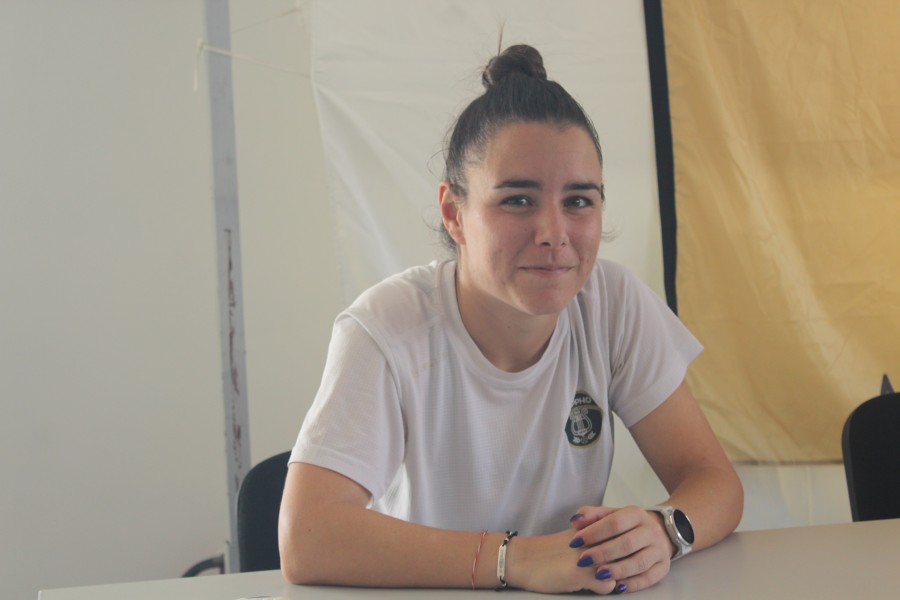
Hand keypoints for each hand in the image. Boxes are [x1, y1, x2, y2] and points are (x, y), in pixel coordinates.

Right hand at [504, 528, 622, 594]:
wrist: (522, 559)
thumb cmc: (549, 550)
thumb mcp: (575, 535)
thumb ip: (597, 535)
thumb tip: (620, 549)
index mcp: (591, 524)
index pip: (624, 532)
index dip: (627, 547)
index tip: (624, 554)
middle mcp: (592, 537)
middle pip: (626, 550)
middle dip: (627, 562)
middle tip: (617, 570)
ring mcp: (588, 555)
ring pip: (621, 569)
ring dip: (617, 576)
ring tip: (606, 579)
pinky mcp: (580, 574)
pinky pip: (608, 585)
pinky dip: (604, 589)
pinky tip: (593, 586)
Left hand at [567, 505, 673, 593]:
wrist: (659, 531)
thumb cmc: (626, 525)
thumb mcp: (611, 514)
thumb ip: (592, 515)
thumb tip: (575, 520)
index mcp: (636, 514)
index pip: (614, 522)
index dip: (593, 533)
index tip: (575, 542)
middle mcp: (651, 531)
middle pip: (627, 543)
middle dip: (603, 553)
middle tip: (583, 561)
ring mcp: (659, 550)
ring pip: (639, 562)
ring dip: (617, 570)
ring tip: (598, 575)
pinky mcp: (663, 567)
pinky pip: (649, 578)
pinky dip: (632, 584)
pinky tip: (617, 587)